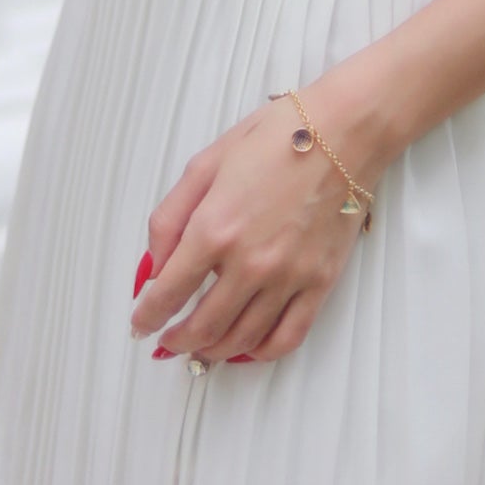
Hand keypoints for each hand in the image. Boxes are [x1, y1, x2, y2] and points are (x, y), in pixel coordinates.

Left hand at [131, 95, 375, 366]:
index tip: (141, 323)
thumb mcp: (206, 164)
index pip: (168, 292)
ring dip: (213, 351)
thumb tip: (155, 264)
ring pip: (241, 339)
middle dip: (176, 342)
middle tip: (167, 343)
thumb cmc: (276, 138)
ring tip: (200, 348)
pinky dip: (261, 352)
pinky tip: (247, 347)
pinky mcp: (319, 283)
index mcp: (214, 228)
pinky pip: (288, 336)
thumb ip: (170, 218)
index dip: (147, 316)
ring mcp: (287, 277)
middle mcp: (249, 262)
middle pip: (202, 326)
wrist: (344, 131)